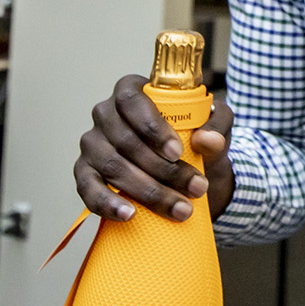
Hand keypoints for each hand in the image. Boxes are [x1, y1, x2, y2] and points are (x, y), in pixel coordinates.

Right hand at [73, 76, 234, 223]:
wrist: (186, 171)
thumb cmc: (195, 139)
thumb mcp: (215, 126)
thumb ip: (219, 124)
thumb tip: (207, 140)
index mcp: (131, 91)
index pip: (131, 100)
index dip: (151, 127)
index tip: (177, 152)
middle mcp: (105, 114)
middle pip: (126, 141)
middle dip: (163, 169)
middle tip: (196, 188)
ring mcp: (92, 144)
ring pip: (113, 166)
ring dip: (148, 191)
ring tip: (180, 208)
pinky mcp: (85, 172)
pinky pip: (88, 189)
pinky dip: (107, 203)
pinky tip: (129, 214)